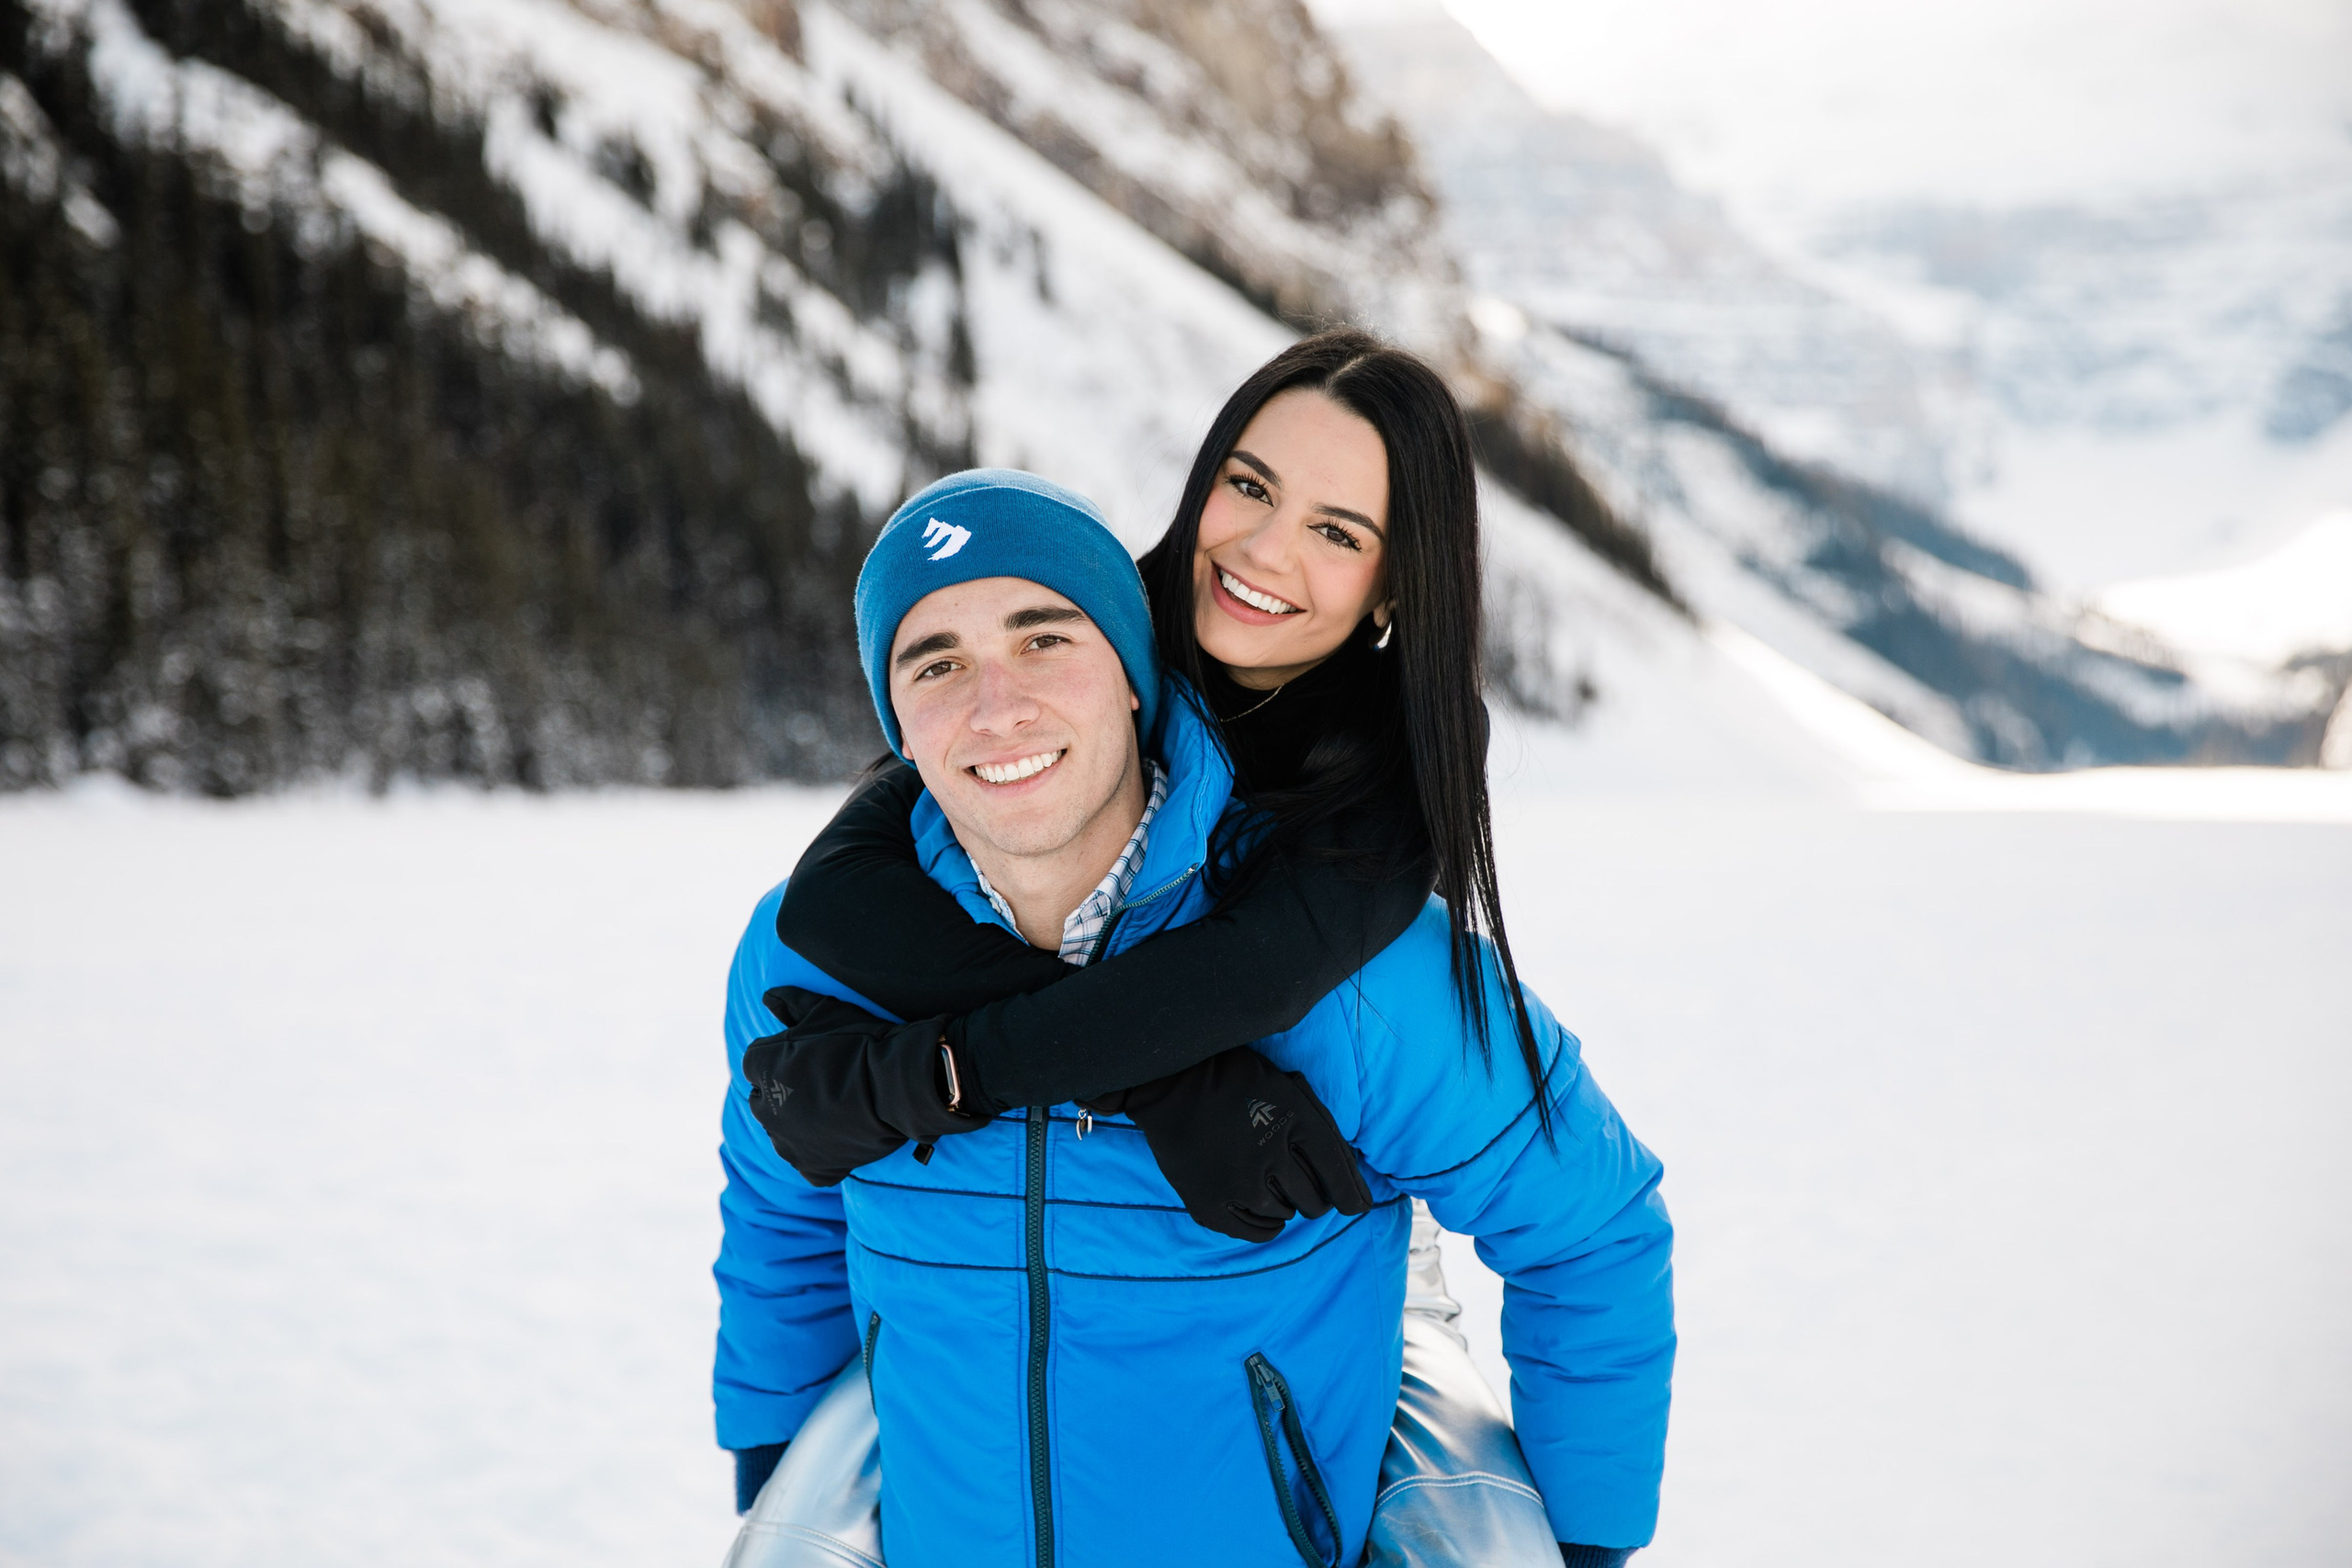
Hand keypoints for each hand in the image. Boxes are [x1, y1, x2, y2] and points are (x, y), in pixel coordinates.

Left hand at [742, 987, 986, 1185]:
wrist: (900, 1083)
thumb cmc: (863, 1041)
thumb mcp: (826, 1010)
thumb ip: (791, 1003)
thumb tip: (766, 996)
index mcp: (761, 1065)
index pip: (756, 1064)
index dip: (784, 1060)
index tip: (811, 1059)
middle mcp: (765, 1107)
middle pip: (765, 1102)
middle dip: (785, 1094)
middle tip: (824, 1085)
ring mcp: (788, 1142)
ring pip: (783, 1135)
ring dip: (798, 1125)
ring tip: (834, 1111)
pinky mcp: (813, 1167)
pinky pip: (808, 1164)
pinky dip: (821, 1155)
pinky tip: (841, 1138)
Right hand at [1090, 1047, 1371, 1242]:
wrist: (1173, 1084)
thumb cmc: (1241, 1084)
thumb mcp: (1291, 1090)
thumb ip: (1326, 1132)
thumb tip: (1357, 1187)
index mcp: (1293, 1123)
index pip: (1337, 1173)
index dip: (1352, 1195)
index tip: (1356, 1206)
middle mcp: (1267, 1157)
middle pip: (1314, 1201)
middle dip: (1315, 1194)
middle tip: (1297, 1177)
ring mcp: (1236, 1185)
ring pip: (1287, 1215)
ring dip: (1287, 1202)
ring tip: (1268, 1178)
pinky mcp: (1211, 1206)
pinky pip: (1259, 1231)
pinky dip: (1267, 1221)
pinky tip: (1259, 1201)